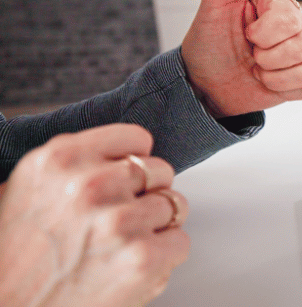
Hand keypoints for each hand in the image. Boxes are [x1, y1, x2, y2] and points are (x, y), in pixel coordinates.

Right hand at [0, 124, 189, 306]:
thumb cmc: (18, 256)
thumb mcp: (28, 189)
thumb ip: (73, 165)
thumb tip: (116, 155)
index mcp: (60, 159)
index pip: (135, 138)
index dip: (134, 163)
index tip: (125, 180)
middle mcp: (91, 184)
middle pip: (160, 171)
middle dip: (146, 195)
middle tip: (117, 220)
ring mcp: (120, 220)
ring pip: (174, 205)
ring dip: (155, 226)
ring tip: (119, 245)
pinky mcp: (143, 256)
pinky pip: (180, 241)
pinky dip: (164, 256)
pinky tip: (129, 265)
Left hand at [181, 0, 301, 117]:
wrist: (204, 86)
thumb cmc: (208, 42)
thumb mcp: (218, 1)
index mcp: (279, 5)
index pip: (289, 16)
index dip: (263, 31)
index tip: (244, 31)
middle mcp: (298, 27)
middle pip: (301, 41)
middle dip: (267, 54)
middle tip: (250, 52)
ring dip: (272, 73)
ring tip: (257, 68)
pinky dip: (284, 88)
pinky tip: (269, 82)